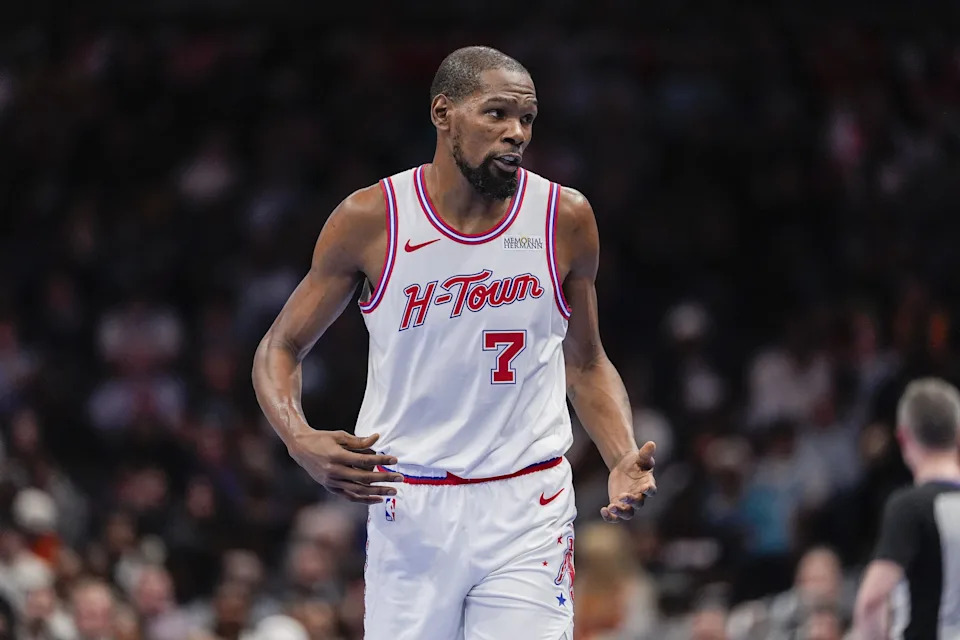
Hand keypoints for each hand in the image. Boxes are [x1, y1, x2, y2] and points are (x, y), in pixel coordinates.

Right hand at [287, 431, 403, 503]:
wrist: (300, 448)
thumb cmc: (321, 438)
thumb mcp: (340, 435)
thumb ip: (359, 441)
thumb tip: (377, 439)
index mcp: (337, 456)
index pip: (364, 461)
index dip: (381, 460)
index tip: (395, 460)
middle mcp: (334, 472)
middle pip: (364, 478)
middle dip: (384, 478)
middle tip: (400, 478)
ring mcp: (331, 482)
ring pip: (358, 491)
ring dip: (377, 492)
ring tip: (393, 491)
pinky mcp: (330, 487)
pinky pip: (350, 496)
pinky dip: (364, 499)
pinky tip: (378, 499)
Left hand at [602, 440, 656, 522]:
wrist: (624, 467)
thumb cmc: (636, 462)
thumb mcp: (640, 456)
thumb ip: (646, 452)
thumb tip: (652, 444)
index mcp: (647, 484)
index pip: (651, 490)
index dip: (649, 490)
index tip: (645, 488)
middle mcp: (640, 496)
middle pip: (638, 503)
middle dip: (631, 501)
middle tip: (622, 496)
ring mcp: (629, 503)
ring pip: (628, 513)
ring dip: (620, 512)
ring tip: (611, 507)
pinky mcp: (619, 505)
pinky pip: (616, 516)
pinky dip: (610, 517)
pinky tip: (603, 510)